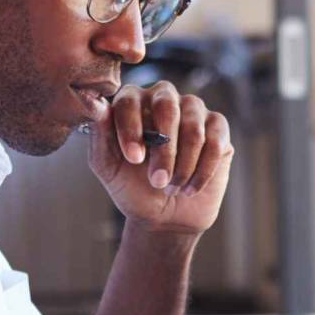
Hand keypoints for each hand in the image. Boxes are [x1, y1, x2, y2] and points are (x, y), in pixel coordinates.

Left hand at [90, 82, 234, 236]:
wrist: (164, 215)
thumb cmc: (133, 187)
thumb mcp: (108, 167)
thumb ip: (100, 135)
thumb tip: (95, 103)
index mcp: (132, 102)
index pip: (130, 100)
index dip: (132, 129)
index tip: (134, 159)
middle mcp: (163, 98)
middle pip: (167, 105)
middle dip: (164, 149)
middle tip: (157, 181)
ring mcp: (193, 110)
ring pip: (193, 128)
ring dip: (182, 166)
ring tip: (171, 188)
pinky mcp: (218, 127)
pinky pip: (215, 141)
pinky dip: (202, 170)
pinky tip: (189, 188)